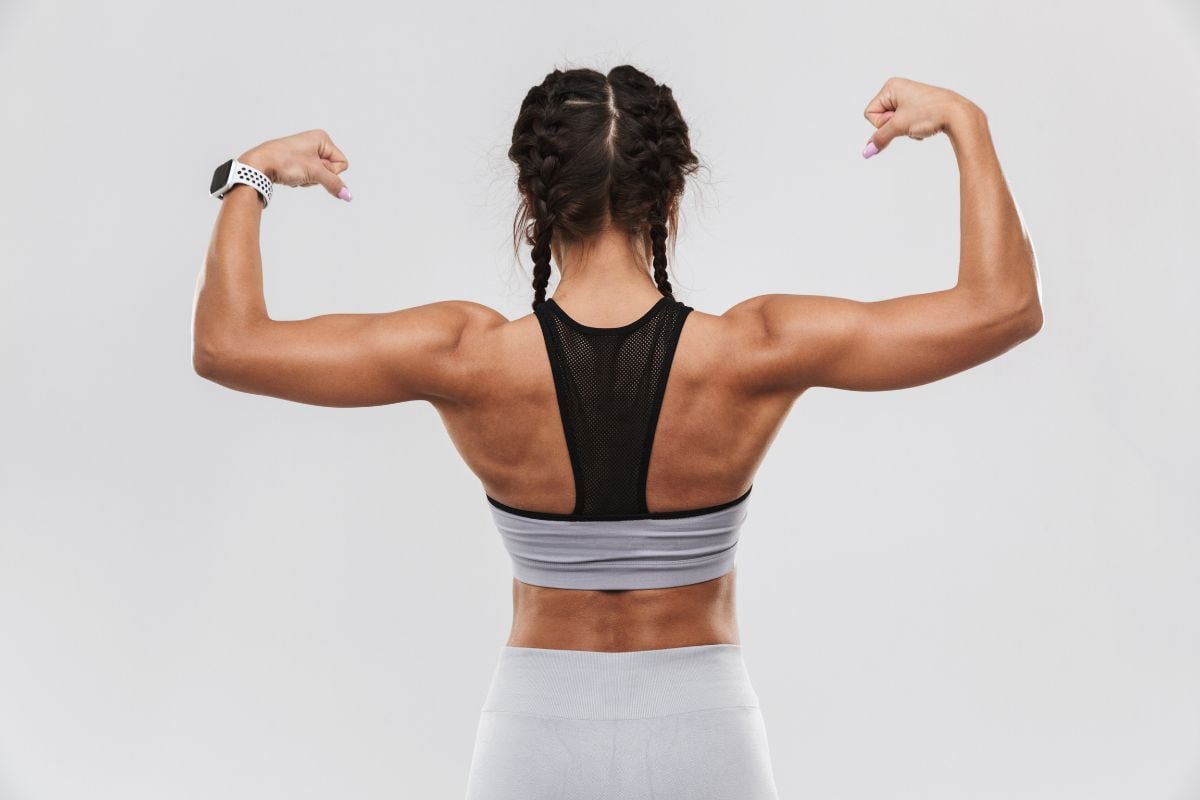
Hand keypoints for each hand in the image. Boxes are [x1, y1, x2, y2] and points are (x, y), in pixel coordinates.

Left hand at [239, 129, 351, 200]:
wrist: (259, 164)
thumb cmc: (284, 161)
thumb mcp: (314, 172)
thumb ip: (334, 184)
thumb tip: (347, 196)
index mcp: (322, 138)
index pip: (342, 163)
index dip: (331, 172)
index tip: (315, 169)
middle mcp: (315, 142)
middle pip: (331, 170)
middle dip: (319, 176)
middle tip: (304, 172)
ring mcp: (305, 152)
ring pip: (320, 175)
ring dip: (309, 179)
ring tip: (295, 173)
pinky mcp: (297, 161)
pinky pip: (309, 176)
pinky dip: (301, 179)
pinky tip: (290, 176)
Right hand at [861, 77, 980, 157]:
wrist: (958, 115)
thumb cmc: (930, 112)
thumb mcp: (899, 126)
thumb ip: (880, 138)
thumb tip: (866, 151)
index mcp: (891, 86)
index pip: (870, 113)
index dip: (882, 123)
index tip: (899, 120)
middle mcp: (899, 89)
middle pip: (881, 118)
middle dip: (894, 126)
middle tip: (910, 121)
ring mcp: (909, 98)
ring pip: (894, 123)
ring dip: (904, 129)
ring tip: (919, 122)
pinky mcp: (918, 107)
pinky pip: (905, 123)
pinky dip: (912, 128)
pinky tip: (925, 124)